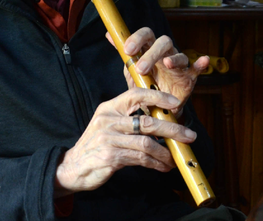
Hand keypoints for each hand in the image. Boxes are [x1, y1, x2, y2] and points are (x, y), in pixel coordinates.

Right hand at [54, 88, 196, 196]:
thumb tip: (161, 120)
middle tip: (189, 135)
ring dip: (166, 152)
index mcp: (109, 108)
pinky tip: (163, 166)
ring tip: (175, 158)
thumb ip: (129, 119)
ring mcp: (109, 139)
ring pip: (147, 143)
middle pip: (147, 121)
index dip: (158, 97)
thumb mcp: (108, 125)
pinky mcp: (110, 156)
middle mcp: (108, 120)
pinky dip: (156, 163)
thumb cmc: (95, 145)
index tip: (176, 103)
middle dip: (172, 129)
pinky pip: (140, 159)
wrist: (73, 167)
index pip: (136, 95)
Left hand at [108, 28, 209, 116]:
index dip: (137, 39)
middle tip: (141, 68)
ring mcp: (178, 65)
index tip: (127, 50)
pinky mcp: (189, 77)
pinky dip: (201, 64)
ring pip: (179, 54)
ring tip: (166, 65)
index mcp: (150, 49)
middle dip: (152, 53)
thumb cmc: (144, 83)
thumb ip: (123, 52)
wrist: (155, 107)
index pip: (146, 35)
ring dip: (172, 59)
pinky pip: (197, 69)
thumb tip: (109, 34)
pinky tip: (203, 61)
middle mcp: (165, 53)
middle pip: (163, 42)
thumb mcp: (131, 68)